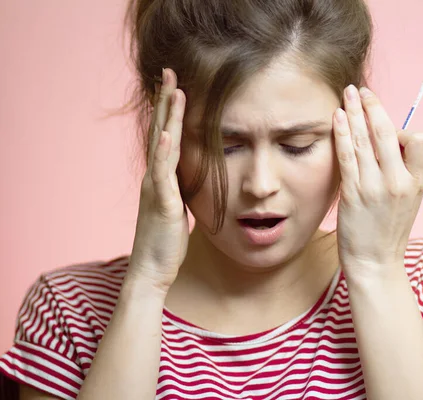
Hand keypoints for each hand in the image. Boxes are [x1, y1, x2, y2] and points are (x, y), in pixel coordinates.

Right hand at [127, 68, 189, 292]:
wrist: (151, 271)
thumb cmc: (164, 242)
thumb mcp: (175, 209)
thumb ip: (178, 190)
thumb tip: (186, 180)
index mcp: (160, 178)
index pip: (164, 137)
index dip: (168, 111)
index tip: (174, 85)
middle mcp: (154, 178)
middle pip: (160, 132)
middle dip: (165, 102)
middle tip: (169, 71)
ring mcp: (156, 189)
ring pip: (162, 146)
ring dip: (168, 118)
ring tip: (174, 90)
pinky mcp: (162, 205)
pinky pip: (163, 175)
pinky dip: (165, 153)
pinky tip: (168, 134)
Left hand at [333, 85, 422, 279]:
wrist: (375, 263)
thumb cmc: (388, 230)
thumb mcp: (409, 200)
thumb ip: (402, 170)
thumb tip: (388, 139)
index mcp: (418, 182)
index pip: (419, 140)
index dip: (403, 129)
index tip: (387, 125)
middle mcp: (399, 182)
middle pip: (387, 133)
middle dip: (373, 106)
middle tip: (361, 90)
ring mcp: (375, 187)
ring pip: (364, 139)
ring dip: (354, 112)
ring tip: (347, 93)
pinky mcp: (353, 193)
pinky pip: (347, 155)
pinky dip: (341, 133)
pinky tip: (336, 117)